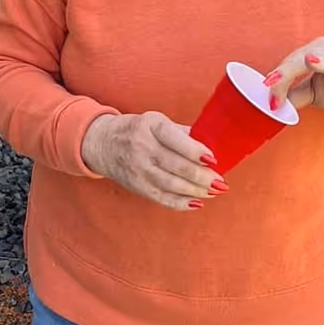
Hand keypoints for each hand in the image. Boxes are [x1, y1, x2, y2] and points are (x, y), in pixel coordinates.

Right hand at [81, 112, 226, 210]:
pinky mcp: (136, 185)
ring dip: (195, 190)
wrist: (103, 142)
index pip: (175, 139)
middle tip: (220, 182)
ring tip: (213, 192)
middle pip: (176, 165)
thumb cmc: (138, 130)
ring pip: (171, 184)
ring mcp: (138, 168)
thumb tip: (214, 146)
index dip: (196, 151)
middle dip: (202, 176)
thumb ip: (184, 133)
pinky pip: (161, 197)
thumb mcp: (157, 121)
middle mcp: (142, 147)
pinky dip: (180, 202)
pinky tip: (196, 202)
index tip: (213, 160)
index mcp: (150, 126)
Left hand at [264, 38, 323, 127]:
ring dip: (323, 63)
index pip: (293, 59)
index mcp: (320, 49)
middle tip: (271, 84)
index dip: (278, 75)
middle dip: (288, 71)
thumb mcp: (312, 91)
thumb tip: (269, 103)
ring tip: (309, 62)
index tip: (265, 91)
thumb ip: (291, 94)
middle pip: (308, 56)